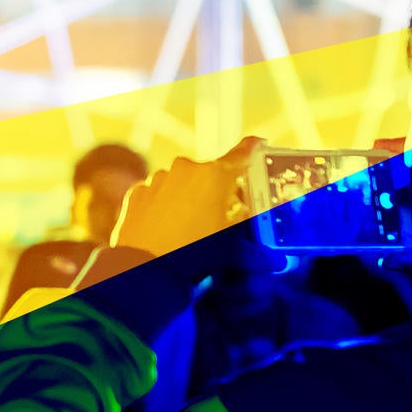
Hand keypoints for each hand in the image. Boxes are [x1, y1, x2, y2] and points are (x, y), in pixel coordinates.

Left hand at [111, 137, 260, 257]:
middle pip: (211, 172)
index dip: (252, 149)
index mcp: (215, 174)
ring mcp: (157, 179)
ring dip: (189, 196)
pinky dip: (164, 205)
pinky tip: (168, 227)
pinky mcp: (136, 193)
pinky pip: (158, 193)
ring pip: (182, 182)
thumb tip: (275, 261)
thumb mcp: (232, 251)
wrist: (143, 267)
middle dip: (219, 189)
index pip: (242, 153)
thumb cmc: (192, 254)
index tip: (258, 144)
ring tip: (192, 225)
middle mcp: (185, 168)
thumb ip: (257, 251)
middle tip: (223, 214)